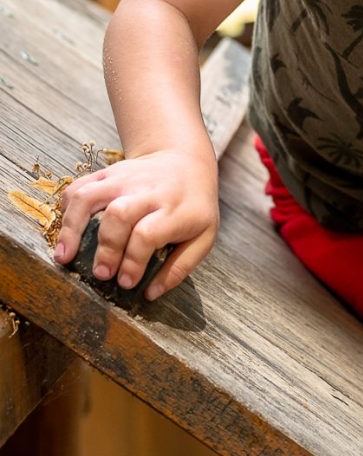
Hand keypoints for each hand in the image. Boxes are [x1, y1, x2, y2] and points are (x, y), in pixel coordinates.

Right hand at [53, 150, 219, 299]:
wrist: (185, 161)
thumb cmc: (194, 206)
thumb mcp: (204, 236)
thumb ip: (180, 267)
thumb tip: (150, 294)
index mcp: (176, 209)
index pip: (147, 234)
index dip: (132, 261)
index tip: (125, 282)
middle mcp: (148, 190)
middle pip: (119, 214)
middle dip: (106, 248)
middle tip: (101, 274)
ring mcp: (125, 178)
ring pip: (91, 197)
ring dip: (73, 229)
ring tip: (65, 257)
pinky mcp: (107, 173)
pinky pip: (79, 187)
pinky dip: (67, 210)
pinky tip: (65, 233)